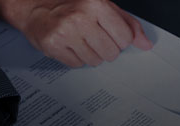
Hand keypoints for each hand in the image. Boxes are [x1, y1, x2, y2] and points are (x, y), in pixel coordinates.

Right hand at [10, 0, 152, 66]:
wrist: (33, 6)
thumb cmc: (71, 5)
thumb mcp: (103, 7)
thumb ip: (127, 24)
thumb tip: (145, 44)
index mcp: (96, 4)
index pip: (126, 37)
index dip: (120, 39)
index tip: (111, 34)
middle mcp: (80, 17)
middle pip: (112, 53)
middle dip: (105, 49)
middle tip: (93, 37)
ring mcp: (65, 32)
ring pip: (96, 61)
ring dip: (90, 54)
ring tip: (80, 40)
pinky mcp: (53, 46)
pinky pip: (78, 65)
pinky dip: (76, 58)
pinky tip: (69, 45)